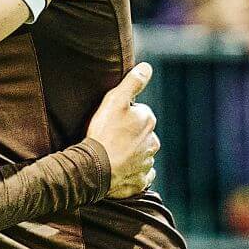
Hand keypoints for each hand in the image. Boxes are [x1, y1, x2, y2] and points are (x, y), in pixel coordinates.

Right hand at [85, 63, 157, 198]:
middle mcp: (153, 142)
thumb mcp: (115, 100)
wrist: (95, 168)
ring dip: (129, 152)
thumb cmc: (103, 132)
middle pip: (140, 133)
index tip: (110, 120)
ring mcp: (147, 163)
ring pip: (140, 153)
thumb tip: (147, 67)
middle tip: (108, 135)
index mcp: (148, 120)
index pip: (139, 112)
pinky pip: (138, 173)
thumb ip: (132, 83)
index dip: (123, 114)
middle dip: (128, 133)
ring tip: (110, 152)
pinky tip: (116, 168)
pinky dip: (130, 170)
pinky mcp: (140, 180)